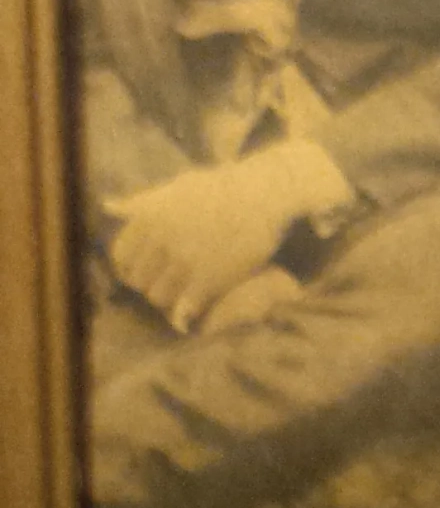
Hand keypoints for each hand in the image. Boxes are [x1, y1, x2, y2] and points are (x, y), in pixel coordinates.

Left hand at [107, 140, 343, 332]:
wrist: (263, 195)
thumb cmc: (222, 188)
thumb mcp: (178, 186)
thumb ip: (142, 201)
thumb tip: (107, 206)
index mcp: (150, 216)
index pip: (121, 257)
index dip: (131, 268)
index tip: (145, 273)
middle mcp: (161, 238)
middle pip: (139, 281)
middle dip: (151, 285)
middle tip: (167, 286)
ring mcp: (184, 260)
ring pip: (158, 298)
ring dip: (168, 301)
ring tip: (179, 298)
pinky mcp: (208, 278)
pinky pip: (182, 309)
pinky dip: (182, 318)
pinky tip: (186, 321)